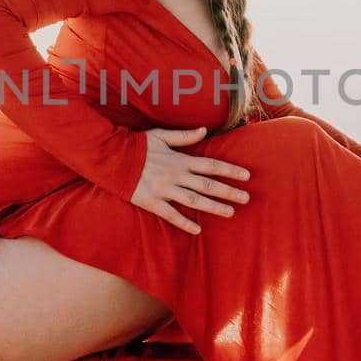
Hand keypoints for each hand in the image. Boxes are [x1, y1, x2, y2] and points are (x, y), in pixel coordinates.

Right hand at [130, 126, 250, 234]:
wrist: (113, 158)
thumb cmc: (137, 145)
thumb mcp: (161, 135)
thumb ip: (184, 136)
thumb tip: (204, 130)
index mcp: (180, 160)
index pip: (211, 165)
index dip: (230, 170)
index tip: (246, 176)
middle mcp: (176, 176)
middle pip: (208, 185)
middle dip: (229, 191)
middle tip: (247, 198)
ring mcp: (165, 190)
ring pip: (195, 200)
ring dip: (214, 207)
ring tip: (231, 213)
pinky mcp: (152, 202)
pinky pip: (171, 215)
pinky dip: (184, 223)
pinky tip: (198, 229)